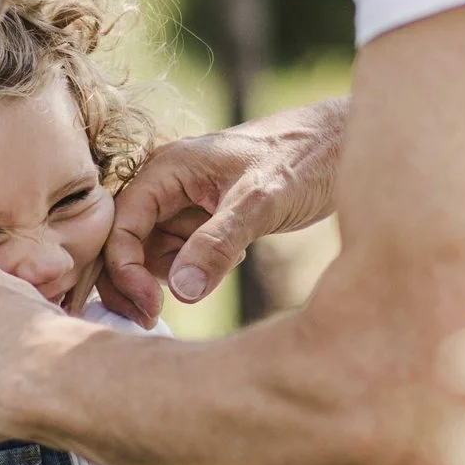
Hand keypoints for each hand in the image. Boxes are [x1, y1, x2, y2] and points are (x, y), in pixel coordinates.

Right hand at [100, 98, 348, 324]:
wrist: (343, 147)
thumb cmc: (304, 159)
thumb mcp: (260, 202)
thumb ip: (218, 243)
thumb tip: (181, 291)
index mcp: (167, 168)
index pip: (120, 224)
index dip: (124, 270)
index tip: (151, 307)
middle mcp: (167, 183)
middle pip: (125, 242)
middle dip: (134, 280)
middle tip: (154, 317)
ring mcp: (184, 202)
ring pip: (151, 253)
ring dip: (171, 275)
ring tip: (222, 265)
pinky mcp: (205, 219)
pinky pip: (180, 254)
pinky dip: (196, 269)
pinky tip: (235, 258)